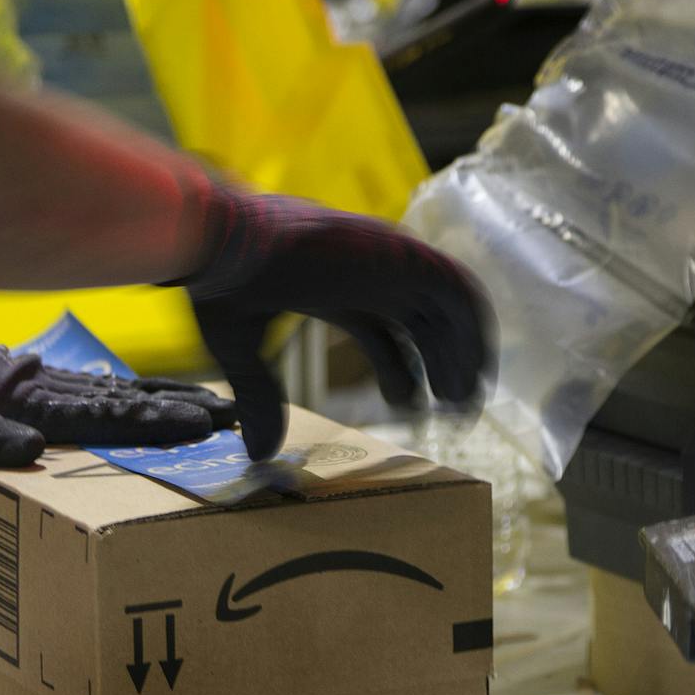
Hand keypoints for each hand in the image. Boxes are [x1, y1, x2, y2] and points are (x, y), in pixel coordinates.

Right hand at [174, 184, 493, 459]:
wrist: (221, 240)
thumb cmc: (221, 283)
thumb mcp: (240, 350)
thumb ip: (259, 397)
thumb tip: (259, 454)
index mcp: (330, 286)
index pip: (385, 327)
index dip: (404, 368)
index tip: (413, 406)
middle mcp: (364, 272)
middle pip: (422, 321)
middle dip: (440, 364)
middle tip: (450, 412)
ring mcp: (385, 260)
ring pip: (446, 307)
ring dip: (462, 351)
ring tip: (463, 402)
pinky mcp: (400, 255)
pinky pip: (457, 290)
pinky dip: (473, 327)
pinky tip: (472, 369)